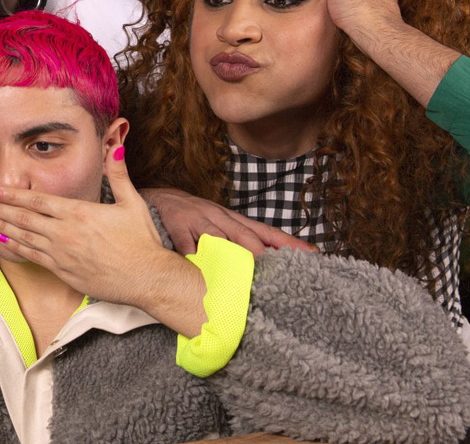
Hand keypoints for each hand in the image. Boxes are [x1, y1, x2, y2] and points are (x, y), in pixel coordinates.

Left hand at [0, 146, 173, 307]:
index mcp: (80, 213)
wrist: (148, 278)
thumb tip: (115, 146)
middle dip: (0, 208)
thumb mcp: (132, 202)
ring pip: (25, 238)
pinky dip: (17, 248)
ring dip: (2, 226)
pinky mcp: (64, 272)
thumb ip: (119, 174)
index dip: (13, 195)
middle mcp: (66, 233)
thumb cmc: (142, 241)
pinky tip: (5, 241)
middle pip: (25, 218)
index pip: (38, 201)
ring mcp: (63, 254)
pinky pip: (34, 257)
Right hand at [141, 187, 316, 255]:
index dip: (289, 244)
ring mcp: (198, 220)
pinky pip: (186, 243)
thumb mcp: (218, 224)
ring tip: (249, 271)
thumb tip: (264, 263)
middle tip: (282, 270)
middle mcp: (219, 217)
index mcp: (233, 220)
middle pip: (247, 236)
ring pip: (220, 237)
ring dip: (235, 254)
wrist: (156, 197)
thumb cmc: (192, 216)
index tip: (313, 255)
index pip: (266, 232)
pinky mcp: (176, 225)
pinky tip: (200, 268)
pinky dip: (193, 255)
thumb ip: (238, 242)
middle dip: (265, 253)